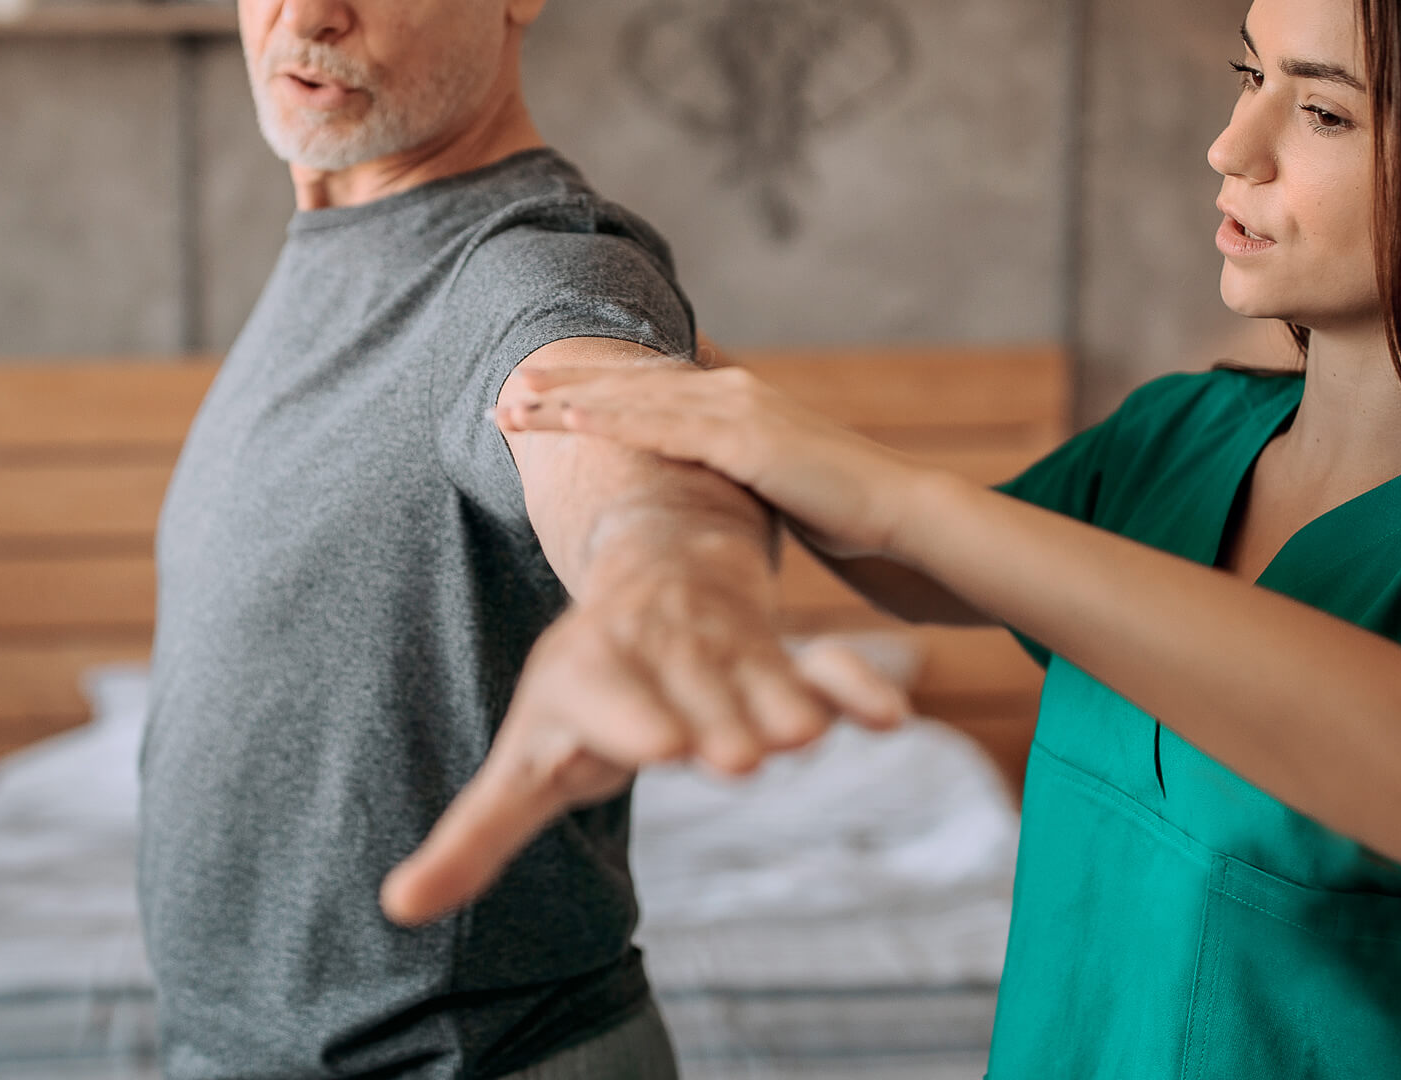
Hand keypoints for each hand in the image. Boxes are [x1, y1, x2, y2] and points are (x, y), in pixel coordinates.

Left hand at [379, 545, 910, 926]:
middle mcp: (655, 653)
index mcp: (583, 676)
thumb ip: (473, 837)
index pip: (607, 695)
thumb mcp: (525, 760)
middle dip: (710, 720)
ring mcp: (724, 647)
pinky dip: (853, 683)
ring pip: (757, 674)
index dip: (631, 717)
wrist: (652, 580)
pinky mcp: (781, 653)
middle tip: (739, 757)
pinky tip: (891, 717)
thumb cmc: (580, 691)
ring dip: (784, 701)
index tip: (659, 745)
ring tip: (808, 733)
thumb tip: (395, 907)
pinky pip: (821, 662)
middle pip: (689, 689)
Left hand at [495, 366, 931, 559]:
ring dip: (569, 401)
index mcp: (734, 400)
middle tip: (504, 393)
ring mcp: (737, 410)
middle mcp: (730, 391)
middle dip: (564, 388)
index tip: (538, 396)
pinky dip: (613, 421)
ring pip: (634, 399)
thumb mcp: (770, 482)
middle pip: (629, 384)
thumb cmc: (839, 509)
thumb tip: (696, 488)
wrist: (896, 513)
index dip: (590, 389)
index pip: (647, 389)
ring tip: (513, 404)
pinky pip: (664, 427)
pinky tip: (570, 420)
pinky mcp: (745, 438)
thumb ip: (729, 471)